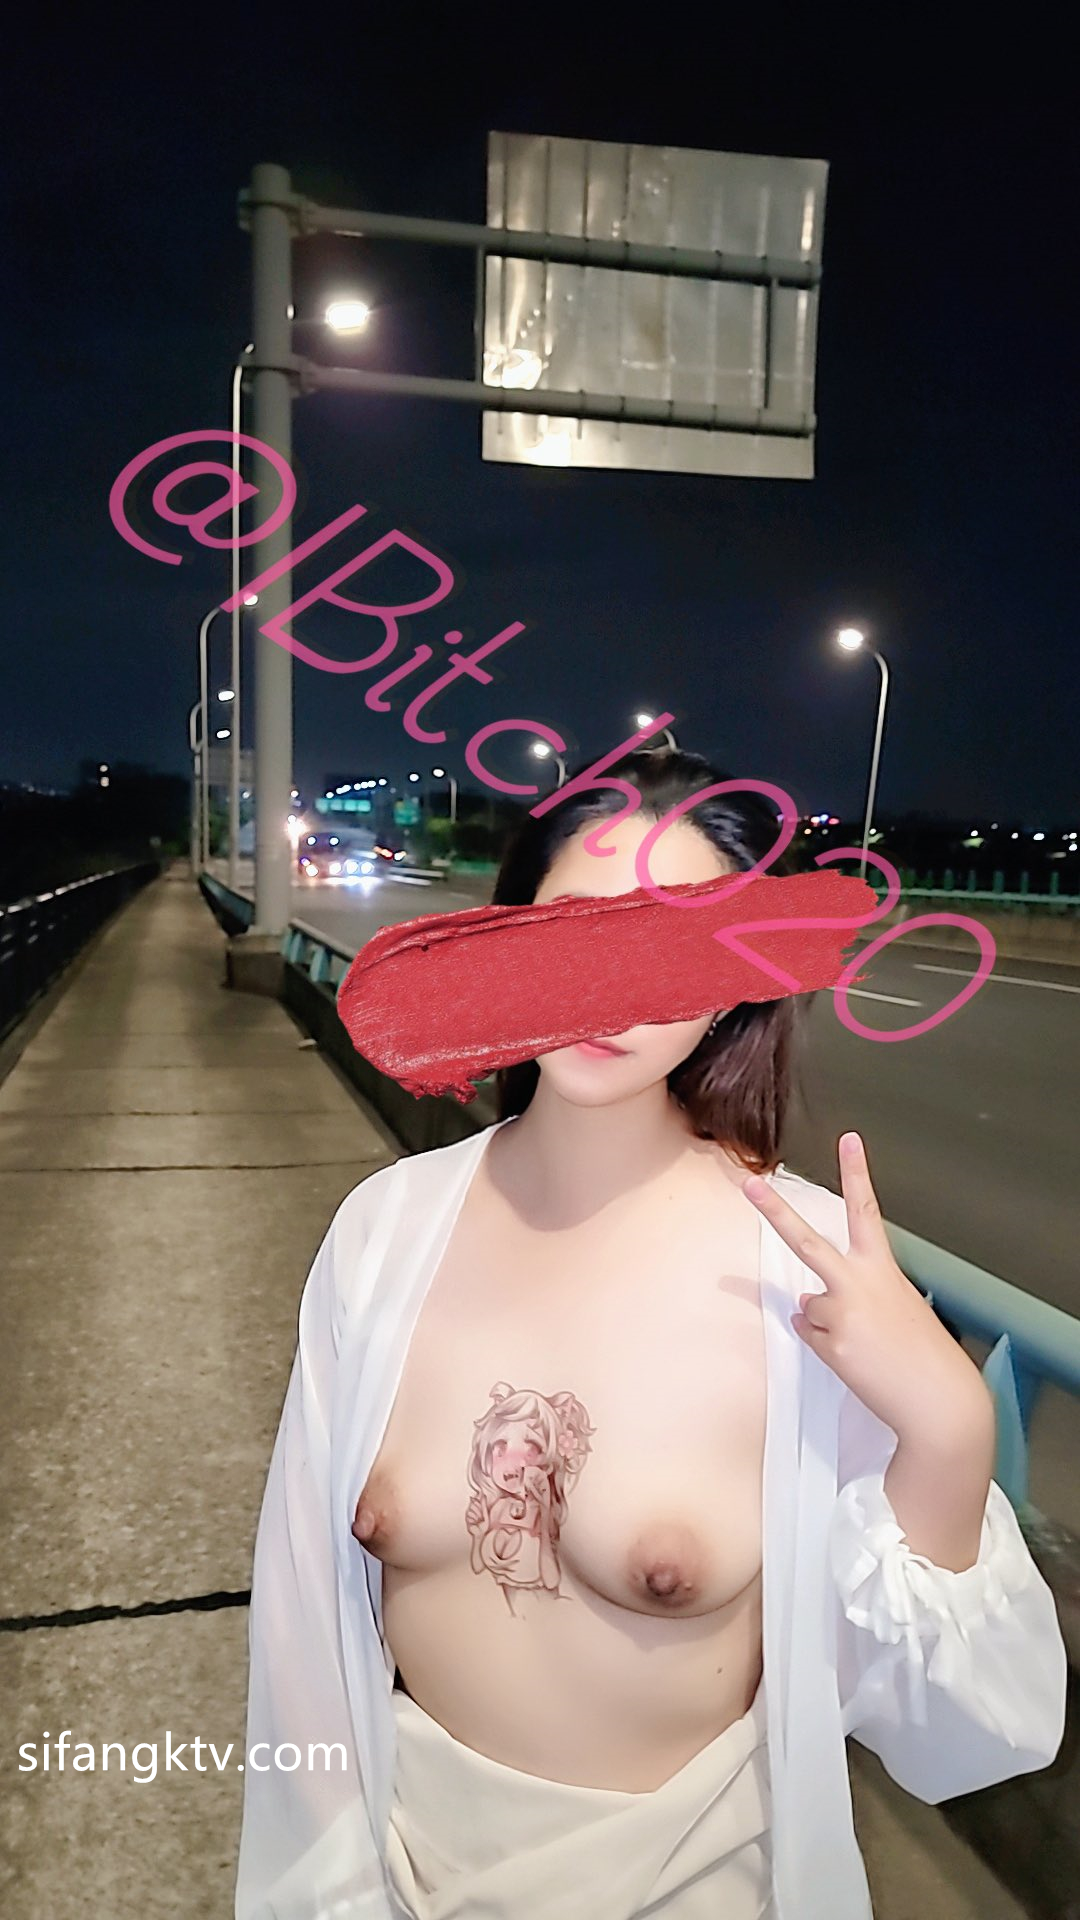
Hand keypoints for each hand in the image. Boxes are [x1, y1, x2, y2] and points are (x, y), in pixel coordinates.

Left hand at [742, 1132, 990, 1445]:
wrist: (937, 1398)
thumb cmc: (922, 1353)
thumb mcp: (894, 1308)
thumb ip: (853, 1294)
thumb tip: (809, 1300)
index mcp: (882, 1268)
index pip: (866, 1210)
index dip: (857, 1173)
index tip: (848, 1140)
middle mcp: (858, 1282)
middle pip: (805, 1241)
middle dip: (774, 1211)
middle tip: (749, 1184)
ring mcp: (841, 1311)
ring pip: (811, 1308)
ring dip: (829, 1325)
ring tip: (866, 1344)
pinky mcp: (830, 1343)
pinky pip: (811, 1336)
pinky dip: (827, 1346)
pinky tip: (858, 1358)